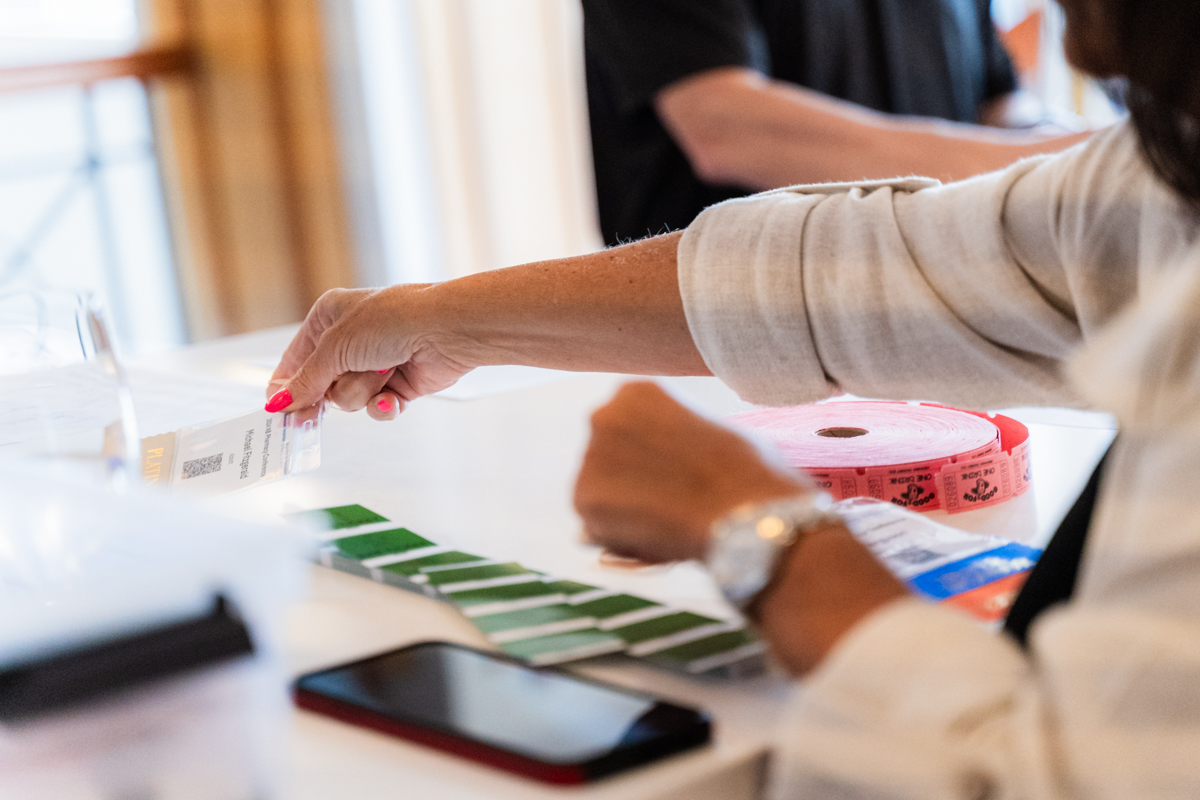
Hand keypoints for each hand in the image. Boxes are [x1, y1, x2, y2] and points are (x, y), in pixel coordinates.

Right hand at [267, 286, 474, 418]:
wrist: (445, 330)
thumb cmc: (390, 322)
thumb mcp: (336, 348)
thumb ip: (307, 380)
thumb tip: (280, 402)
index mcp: (330, 316)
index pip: (297, 357)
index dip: (288, 385)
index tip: (278, 411)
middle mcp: (352, 339)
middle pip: (322, 384)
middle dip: (330, 391)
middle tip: (320, 405)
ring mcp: (376, 363)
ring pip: (349, 399)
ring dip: (364, 390)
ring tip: (383, 370)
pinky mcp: (400, 385)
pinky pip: (378, 409)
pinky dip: (384, 406)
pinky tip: (392, 398)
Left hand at [573, 381, 808, 562]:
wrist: (745, 509)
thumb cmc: (747, 471)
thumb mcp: (708, 428)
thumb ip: (676, 440)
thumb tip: (667, 466)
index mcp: (636, 392)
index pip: (627, 424)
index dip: (648, 454)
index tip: (669, 473)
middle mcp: (604, 415)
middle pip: (606, 453)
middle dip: (627, 477)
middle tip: (662, 501)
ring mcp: (589, 456)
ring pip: (598, 490)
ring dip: (622, 508)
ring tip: (665, 521)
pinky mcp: (582, 499)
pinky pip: (594, 523)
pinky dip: (618, 535)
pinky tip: (654, 535)